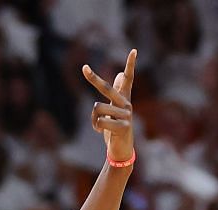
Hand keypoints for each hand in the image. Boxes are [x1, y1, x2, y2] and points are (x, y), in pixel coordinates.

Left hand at [81, 50, 136, 166]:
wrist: (121, 150)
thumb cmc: (115, 129)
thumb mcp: (115, 109)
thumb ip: (117, 92)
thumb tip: (119, 73)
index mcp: (124, 99)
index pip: (129, 79)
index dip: (131, 65)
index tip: (134, 50)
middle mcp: (127, 104)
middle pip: (107, 88)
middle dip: (94, 78)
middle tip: (84, 68)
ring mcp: (127, 115)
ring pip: (98, 108)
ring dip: (94, 118)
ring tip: (101, 126)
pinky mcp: (123, 126)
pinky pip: (101, 121)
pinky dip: (96, 126)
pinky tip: (101, 131)